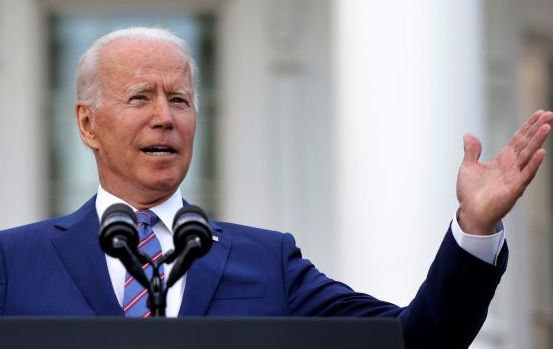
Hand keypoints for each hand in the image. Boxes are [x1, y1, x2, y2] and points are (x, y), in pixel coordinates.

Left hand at [456, 110, 552, 234]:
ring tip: (547, 127)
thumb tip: (469, 135)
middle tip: (549, 114)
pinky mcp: (514, 189)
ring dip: (538, 141)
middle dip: (537, 129)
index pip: (518, 139)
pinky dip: (533, 164)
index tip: (539, 113)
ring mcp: (514, 177)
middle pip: (527, 143)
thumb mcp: (468, 167)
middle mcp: (511, 166)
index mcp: (503, 160)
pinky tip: (541, 152)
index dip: (528, 126)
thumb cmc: (470, 192)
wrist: (470, 212)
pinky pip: (526, 174)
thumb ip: (471, 151)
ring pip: (528, 155)